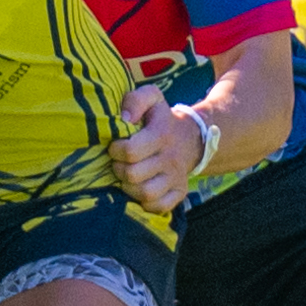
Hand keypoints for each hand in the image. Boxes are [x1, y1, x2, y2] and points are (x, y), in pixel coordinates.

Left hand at [108, 87, 204, 213]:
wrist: (191, 137)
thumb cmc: (160, 118)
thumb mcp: (151, 99)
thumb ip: (135, 100)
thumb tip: (123, 118)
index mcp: (162, 134)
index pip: (131, 151)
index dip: (116, 150)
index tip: (114, 147)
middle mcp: (171, 158)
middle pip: (134, 175)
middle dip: (119, 169)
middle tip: (118, 163)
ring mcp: (176, 177)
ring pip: (145, 194)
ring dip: (129, 187)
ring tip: (127, 177)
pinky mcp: (179, 192)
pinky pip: (159, 207)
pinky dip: (146, 203)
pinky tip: (140, 189)